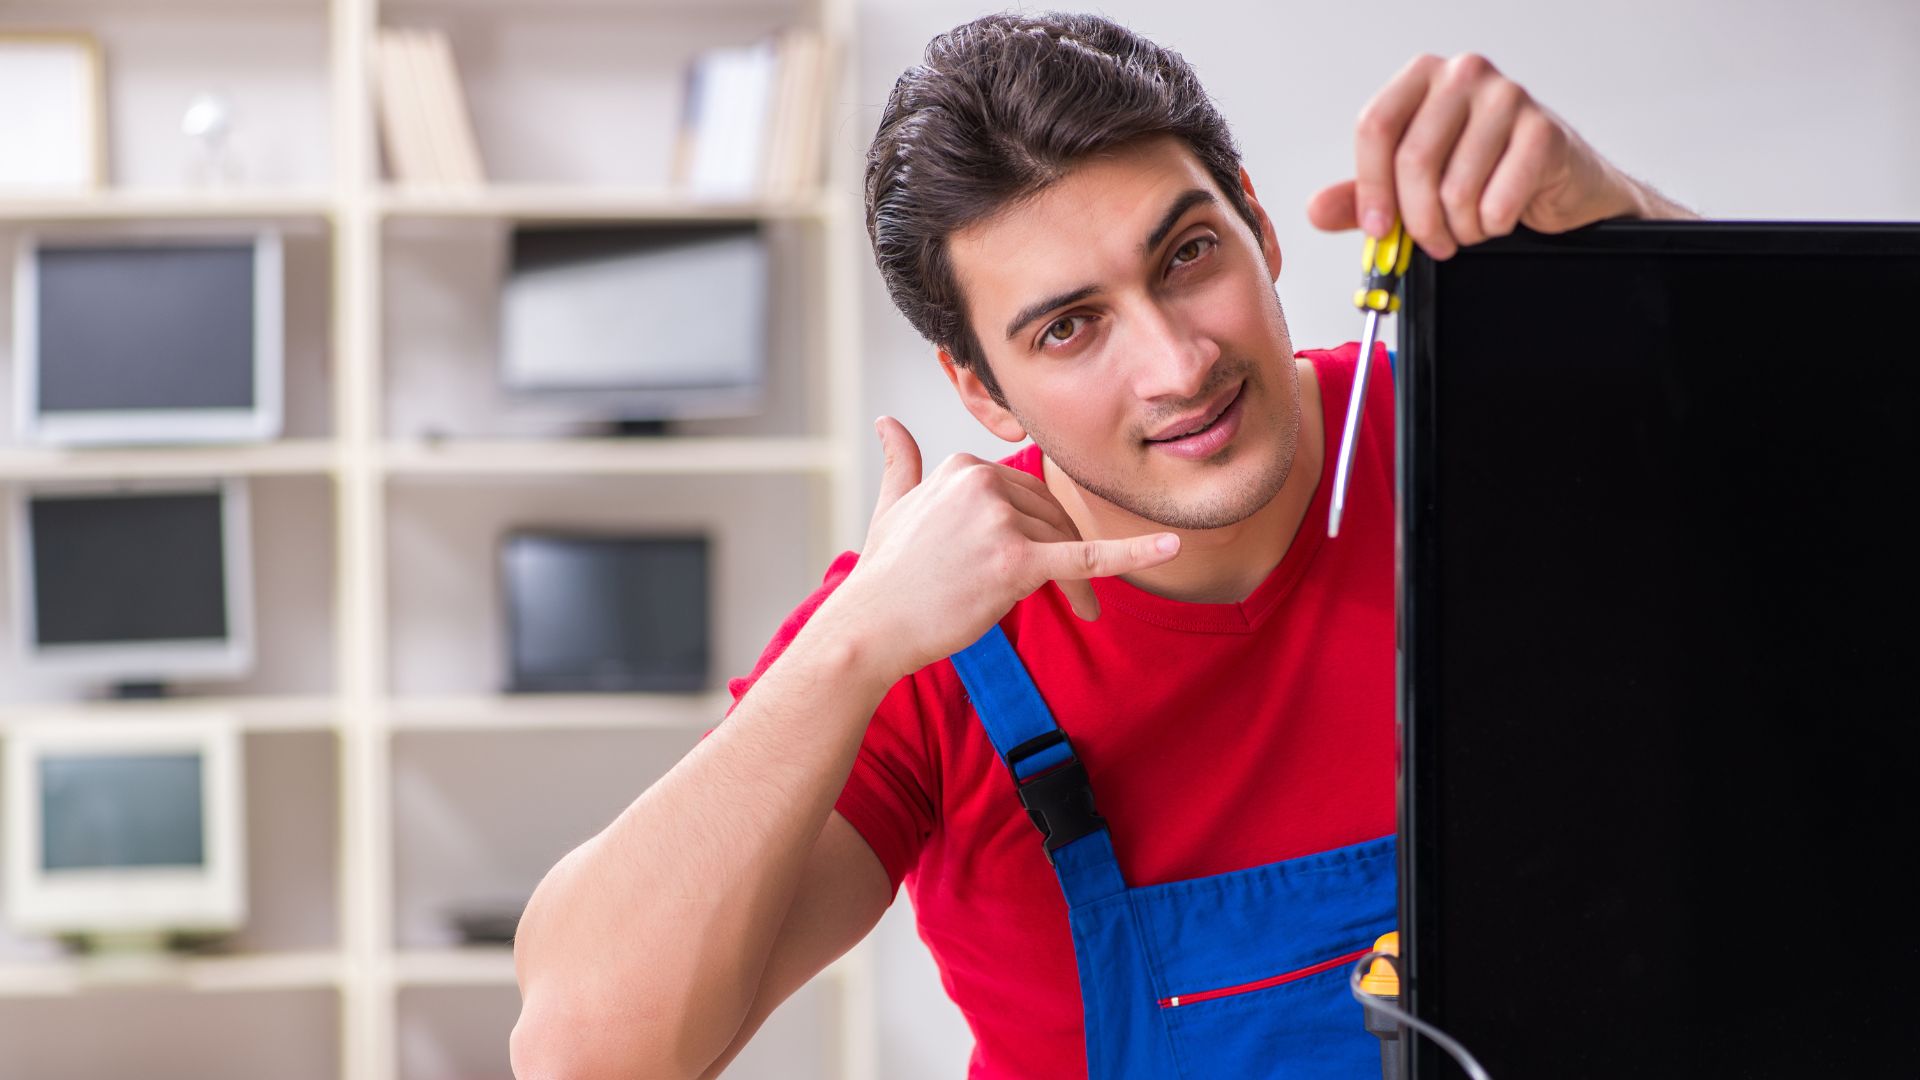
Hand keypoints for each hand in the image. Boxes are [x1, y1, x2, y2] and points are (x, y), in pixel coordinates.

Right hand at [831, 417, 1180, 678]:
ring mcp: (998, 520)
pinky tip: (1169, 546)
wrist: (870, 628)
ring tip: (1084, 614)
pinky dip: (1131, 553)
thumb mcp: (892, 506)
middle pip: (1054, 517)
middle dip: (1069, 559)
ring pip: (1065, 544)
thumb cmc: (885, 575)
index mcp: (964, 465)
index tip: (1048, 568)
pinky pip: (1084, 556)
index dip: (1046, 531)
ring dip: (1082, 584)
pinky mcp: (1014, 561)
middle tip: (1082, 606)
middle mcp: (982, 482)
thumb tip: (887, 421)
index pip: (1031, 493)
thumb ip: (901, 462)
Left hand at [1307, 53, 1681, 258]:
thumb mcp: (1412, 186)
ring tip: (1470, 225)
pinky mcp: (1543, 129)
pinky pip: (1498, 200)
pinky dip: (1493, 225)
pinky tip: (1501, 216)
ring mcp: (1506, 96)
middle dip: (1418, 220)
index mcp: (1421, 79)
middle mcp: (1462, 75)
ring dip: (1460, 227)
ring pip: (1456, 187)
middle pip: (1413, 160)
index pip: (1375, 127)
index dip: (1371, 187)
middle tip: (1433, 242)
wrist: (1559, 183)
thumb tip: (1316, 210)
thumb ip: (1363, 197)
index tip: (1378, 228)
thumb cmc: (1483, 174)